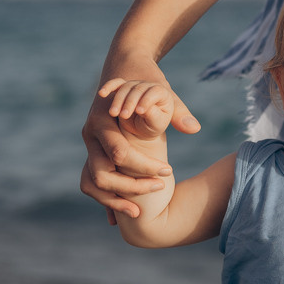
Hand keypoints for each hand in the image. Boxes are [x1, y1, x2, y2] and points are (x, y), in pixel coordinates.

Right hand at [80, 61, 199, 222]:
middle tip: (160, 188)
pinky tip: (120, 217)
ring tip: (138, 212)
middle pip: (103, 174)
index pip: (121, 154)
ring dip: (114, 200)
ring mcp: (89, 146)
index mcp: (102, 119)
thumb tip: (194, 129)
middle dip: (130, 188)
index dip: (146, 167)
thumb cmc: (145, 79)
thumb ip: (177, 111)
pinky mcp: (93, 154)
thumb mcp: (162, 91)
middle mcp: (90, 134)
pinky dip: (106, 199)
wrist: (123, 67)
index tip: (169, 171)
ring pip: (92, 184)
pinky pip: (93, 183)